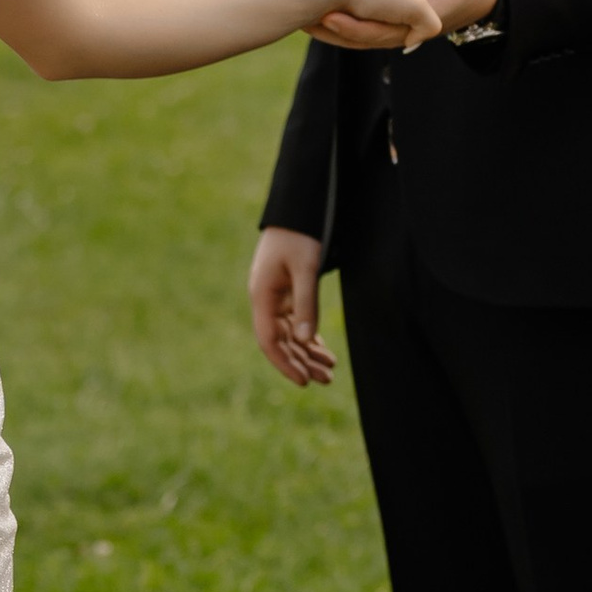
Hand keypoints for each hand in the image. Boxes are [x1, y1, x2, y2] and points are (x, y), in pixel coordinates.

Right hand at [251, 227, 335, 390]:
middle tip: (327, 379)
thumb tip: (306, 341)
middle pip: (281, 341)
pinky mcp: (284, 292)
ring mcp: (274, 297)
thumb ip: (306, 303)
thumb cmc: (300, 235)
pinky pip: (294, 322)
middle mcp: (265, 300)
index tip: (304, 381)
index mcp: (262, 296)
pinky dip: (308, 337)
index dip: (285, 363)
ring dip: (307, 352)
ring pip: (289, 334)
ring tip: (329, 370)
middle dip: (302, 362)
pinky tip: (321, 350)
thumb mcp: (306, 268)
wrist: (295, 210)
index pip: (270, 341)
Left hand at [307, 0, 443, 54]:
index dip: (355, 25)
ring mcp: (405, 31)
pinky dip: (347, 29)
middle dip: (338, 31)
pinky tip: (322, 21)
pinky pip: (369, 32)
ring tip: (307, 23)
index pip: (385, 28)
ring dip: (338, 34)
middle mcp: (413, 31)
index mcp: (426, 18)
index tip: (329, 15)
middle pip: (371, 37)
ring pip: (367, 39)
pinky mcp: (398, 25)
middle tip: (308, 21)